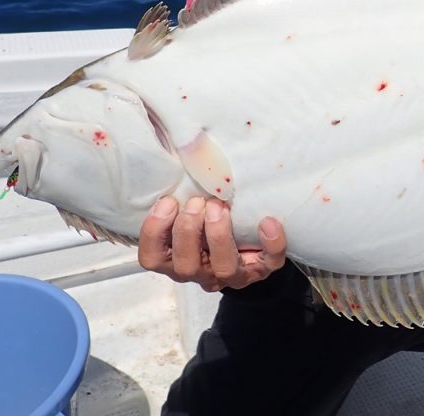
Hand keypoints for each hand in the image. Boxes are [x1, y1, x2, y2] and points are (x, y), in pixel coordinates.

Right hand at [138, 196, 286, 290]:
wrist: (247, 236)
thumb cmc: (209, 216)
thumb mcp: (190, 206)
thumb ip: (178, 191)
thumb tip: (178, 149)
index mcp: (175, 258)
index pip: (152, 258)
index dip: (155, 232)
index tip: (168, 202)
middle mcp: (200, 271)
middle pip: (185, 266)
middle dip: (188, 231)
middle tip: (197, 202)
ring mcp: (231, 274)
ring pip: (223, 270)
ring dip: (219, 235)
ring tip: (221, 207)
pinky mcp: (260, 269)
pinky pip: (268, 263)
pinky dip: (271, 244)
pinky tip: (268, 223)